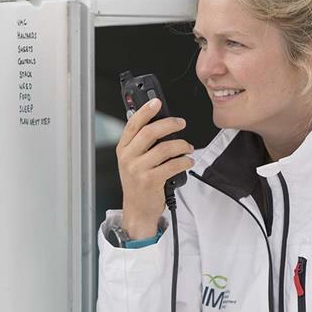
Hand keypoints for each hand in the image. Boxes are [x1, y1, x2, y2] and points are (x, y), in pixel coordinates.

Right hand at [116, 98, 193, 238]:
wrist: (137, 209)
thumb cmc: (138, 183)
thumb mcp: (133, 160)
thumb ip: (142, 143)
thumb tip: (161, 123)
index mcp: (123, 148)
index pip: (133, 124)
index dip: (145, 110)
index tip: (157, 102)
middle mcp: (128, 157)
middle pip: (150, 132)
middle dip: (169, 124)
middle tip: (181, 123)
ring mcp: (138, 169)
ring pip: (164, 149)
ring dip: (181, 145)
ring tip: (188, 147)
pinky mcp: (150, 181)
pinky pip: (172, 165)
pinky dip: (184, 161)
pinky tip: (188, 161)